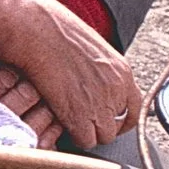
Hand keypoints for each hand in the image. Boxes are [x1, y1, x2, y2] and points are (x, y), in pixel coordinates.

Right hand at [0, 0, 140, 149]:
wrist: (34, 28)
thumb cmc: (51, 30)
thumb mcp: (87, 46)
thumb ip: (98, 67)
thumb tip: (92, 79)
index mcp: (121, 71)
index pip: (134, 108)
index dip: (120, 119)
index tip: (109, 122)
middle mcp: (115, 89)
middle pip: (117, 126)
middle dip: (99, 126)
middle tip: (80, 119)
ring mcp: (99, 103)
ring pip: (102, 136)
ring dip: (86, 132)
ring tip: (68, 121)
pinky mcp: (79, 115)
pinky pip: (84, 140)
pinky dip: (72, 136)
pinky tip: (60, 122)